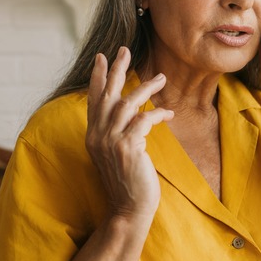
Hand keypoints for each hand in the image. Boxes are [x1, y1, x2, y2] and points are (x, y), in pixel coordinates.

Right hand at [85, 47, 173, 221]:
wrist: (128, 209)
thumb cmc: (127, 183)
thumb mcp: (115, 154)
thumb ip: (116, 133)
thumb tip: (128, 112)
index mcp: (93, 136)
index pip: (93, 100)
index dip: (97, 77)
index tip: (101, 57)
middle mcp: (97, 136)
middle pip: (106, 94)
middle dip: (115, 70)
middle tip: (124, 50)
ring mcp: (110, 141)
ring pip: (126, 103)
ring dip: (146, 88)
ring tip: (162, 78)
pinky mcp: (127, 147)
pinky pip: (143, 120)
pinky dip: (157, 114)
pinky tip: (168, 113)